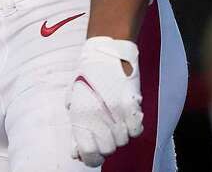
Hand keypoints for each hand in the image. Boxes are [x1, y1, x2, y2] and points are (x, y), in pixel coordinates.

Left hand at [65, 37, 143, 166]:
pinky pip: (137, 130)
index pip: (88, 154)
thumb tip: (76, 153)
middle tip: (106, 132)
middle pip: (108, 150)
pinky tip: (128, 117)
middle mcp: (98, 117)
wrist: (106, 54)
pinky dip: (133, 127)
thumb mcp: (73, 100)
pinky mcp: (131, 105)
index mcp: (80, 116)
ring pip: (123, 141)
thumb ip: (75, 127)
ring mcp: (116, 112)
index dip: (91, 158)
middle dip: (107, 145)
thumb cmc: (87, 77)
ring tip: (115, 119)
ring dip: (120, 134)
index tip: (93, 153)